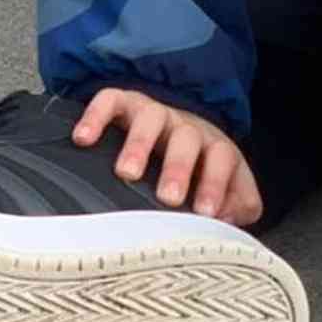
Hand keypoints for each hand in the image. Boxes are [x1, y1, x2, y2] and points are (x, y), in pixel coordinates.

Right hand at [73, 88, 264, 227]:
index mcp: (214, 148)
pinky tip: (83, 138)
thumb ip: (238, 205)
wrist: (175, 131)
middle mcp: (186, 128)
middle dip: (178, 167)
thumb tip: (228, 221)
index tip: (206, 212)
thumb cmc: (199, 171)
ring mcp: (156, 114)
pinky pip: (112, 100)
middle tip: (169, 197)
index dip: (216, 183)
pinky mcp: (126, 104)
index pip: (223, 158)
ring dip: (140, 144)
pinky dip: (97, 115)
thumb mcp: (226, 187)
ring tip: (126, 172)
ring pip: (152, 118)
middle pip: (187, 138)